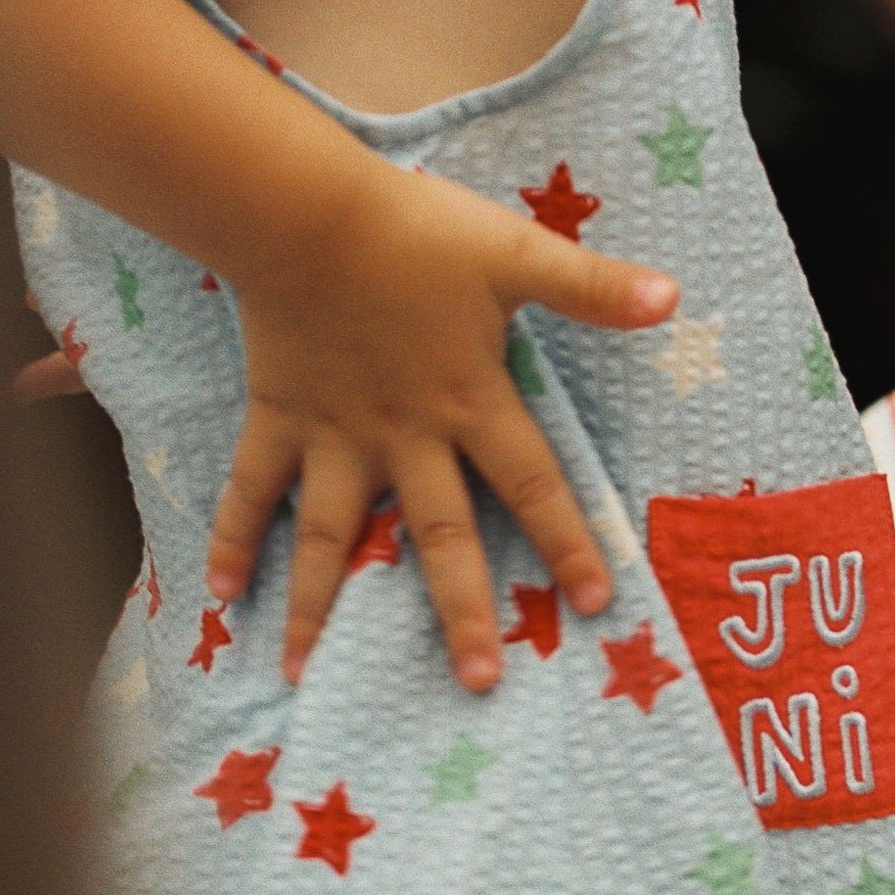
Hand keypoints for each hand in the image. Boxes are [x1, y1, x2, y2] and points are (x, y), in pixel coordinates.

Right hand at [213, 153, 674, 688]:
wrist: (306, 213)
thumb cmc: (415, 232)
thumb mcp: (516, 254)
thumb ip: (591, 286)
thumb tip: (673, 300)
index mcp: (470, 403)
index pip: (533, 483)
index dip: (567, 540)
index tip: (596, 603)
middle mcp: (405, 437)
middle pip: (440, 536)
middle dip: (462, 610)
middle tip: (477, 681)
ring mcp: (336, 436)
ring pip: (332, 535)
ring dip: (319, 605)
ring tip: (304, 674)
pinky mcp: (279, 418)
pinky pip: (253, 488)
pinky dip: (234, 538)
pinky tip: (220, 594)